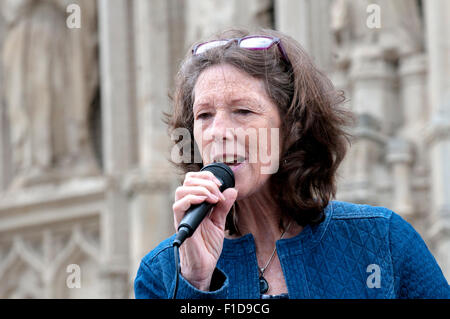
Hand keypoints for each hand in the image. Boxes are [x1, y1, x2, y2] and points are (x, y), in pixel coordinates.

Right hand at [173, 170, 237, 290]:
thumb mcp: (219, 222)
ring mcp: (182, 216)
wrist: (204, 266)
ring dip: (201, 190)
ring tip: (214, 199)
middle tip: (219, 194)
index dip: (206, 177)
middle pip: (187, 181)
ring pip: (181, 190)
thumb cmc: (208, 246)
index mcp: (194, 205)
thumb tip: (232, 190)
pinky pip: (178, 206)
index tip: (220, 184)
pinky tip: (206, 203)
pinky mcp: (181, 225)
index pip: (192, 180)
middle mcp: (186, 208)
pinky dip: (192, 199)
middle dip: (206, 182)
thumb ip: (224, 206)